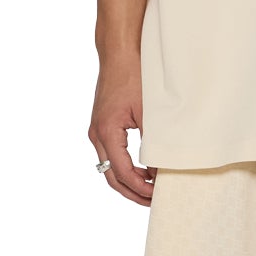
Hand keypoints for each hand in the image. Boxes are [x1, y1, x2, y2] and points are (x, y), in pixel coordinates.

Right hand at [88, 58, 155, 205]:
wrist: (118, 54)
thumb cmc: (133, 77)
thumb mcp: (148, 111)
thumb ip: (152, 142)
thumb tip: (159, 168)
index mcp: (107, 132)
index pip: (122, 172)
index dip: (140, 188)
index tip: (157, 195)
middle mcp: (96, 135)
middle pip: (111, 177)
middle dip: (132, 192)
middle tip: (153, 202)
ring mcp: (96, 131)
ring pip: (109, 168)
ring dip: (128, 181)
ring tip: (149, 190)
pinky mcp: (101, 126)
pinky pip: (110, 155)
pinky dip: (124, 167)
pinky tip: (142, 170)